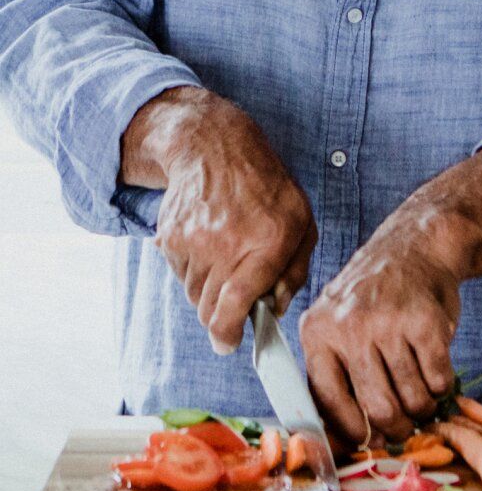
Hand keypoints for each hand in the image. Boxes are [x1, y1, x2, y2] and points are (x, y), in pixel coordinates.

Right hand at [123, 87, 316, 352]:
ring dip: (208, 290)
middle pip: (209, 310)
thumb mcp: (302, 221)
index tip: (228, 343)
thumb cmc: (267, 188)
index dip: (228, 334)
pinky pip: (179, 275)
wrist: (215, 148)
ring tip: (226, 257)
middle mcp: (229, 242)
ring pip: (193, 295)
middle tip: (234, 300)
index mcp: (270, 240)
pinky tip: (209, 242)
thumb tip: (276, 309)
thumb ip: (295, 270)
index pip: (236, 305)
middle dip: (221, 315)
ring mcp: (195, 240)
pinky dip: (193, 270)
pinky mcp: (170, 237)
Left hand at [300, 217, 461, 445]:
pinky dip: (442, 386)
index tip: (368, 440)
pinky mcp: (425, 321)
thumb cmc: (375, 296)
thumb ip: (335, 371)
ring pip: (410, 397)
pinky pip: (438, 378)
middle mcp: (349, 326)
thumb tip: (345, 438)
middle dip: (396, 428)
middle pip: (376, 407)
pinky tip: (437, 373)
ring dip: (422, 407)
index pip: (328, 401)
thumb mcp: (338, 322)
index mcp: (317, 332)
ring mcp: (388, 322)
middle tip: (405, 428)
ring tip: (423, 399)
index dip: (352, 431)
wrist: (416, 246)